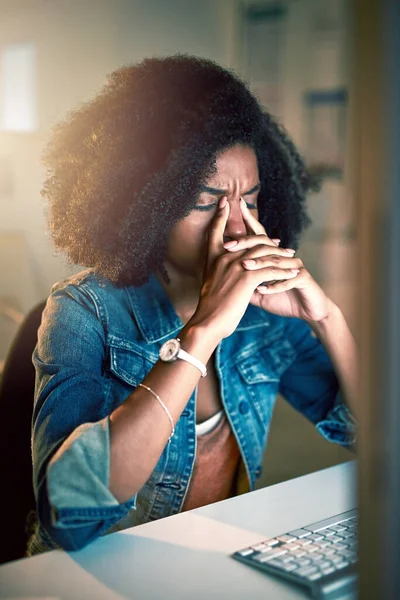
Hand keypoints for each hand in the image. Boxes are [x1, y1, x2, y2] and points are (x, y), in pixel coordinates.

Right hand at [190, 197, 298, 339]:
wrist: (208, 321)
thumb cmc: (209, 306)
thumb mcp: (210, 283)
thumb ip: (218, 271)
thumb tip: (224, 269)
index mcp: (212, 256)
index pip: (216, 229)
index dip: (221, 214)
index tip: (226, 200)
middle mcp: (223, 257)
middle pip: (248, 239)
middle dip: (265, 237)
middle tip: (279, 241)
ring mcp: (235, 265)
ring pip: (263, 253)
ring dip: (280, 254)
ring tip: (291, 257)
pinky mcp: (247, 277)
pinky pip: (270, 269)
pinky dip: (283, 270)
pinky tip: (293, 273)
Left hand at [223, 198, 332, 321]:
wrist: (305, 312)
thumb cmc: (279, 299)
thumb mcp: (255, 292)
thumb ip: (242, 282)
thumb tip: (221, 274)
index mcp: (271, 256)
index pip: (257, 235)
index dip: (248, 221)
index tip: (234, 208)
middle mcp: (283, 256)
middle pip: (264, 244)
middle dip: (246, 243)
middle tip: (228, 246)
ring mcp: (294, 265)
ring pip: (274, 261)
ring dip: (259, 264)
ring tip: (244, 266)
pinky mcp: (304, 278)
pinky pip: (287, 280)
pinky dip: (273, 286)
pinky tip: (261, 290)